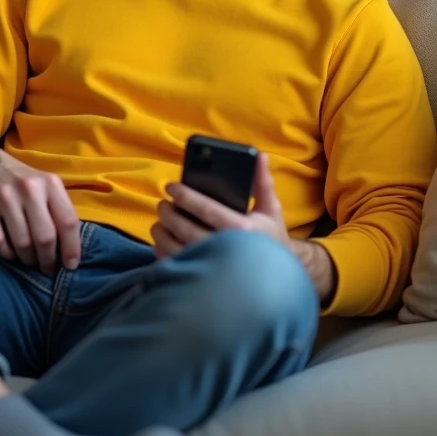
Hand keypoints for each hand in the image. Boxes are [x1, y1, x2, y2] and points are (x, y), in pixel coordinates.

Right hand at [0, 146, 80, 273]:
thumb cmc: (21, 181)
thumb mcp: (45, 186)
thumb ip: (58, 210)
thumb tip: (70, 249)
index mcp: (50, 183)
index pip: (68, 222)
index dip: (72, 248)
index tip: (71, 265)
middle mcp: (28, 188)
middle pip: (45, 237)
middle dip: (48, 260)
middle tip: (48, 268)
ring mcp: (4, 197)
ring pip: (22, 243)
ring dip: (28, 259)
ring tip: (30, 260)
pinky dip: (6, 254)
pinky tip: (11, 253)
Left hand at [152, 152, 336, 301]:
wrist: (276, 276)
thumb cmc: (270, 239)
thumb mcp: (271, 210)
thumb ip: (262, 182)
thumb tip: (259, 155)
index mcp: (241, 229)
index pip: (206, 209)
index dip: (185, 196)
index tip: (171, 187)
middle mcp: (225, 250)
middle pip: (186, 229)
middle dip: (169, 213)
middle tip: (162, 204)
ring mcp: (212, 268)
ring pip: (177, 249)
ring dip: (162, 233)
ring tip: (159, 221)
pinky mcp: (202, 280)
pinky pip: (176, 266)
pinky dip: (163, 253)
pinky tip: (162, 242)